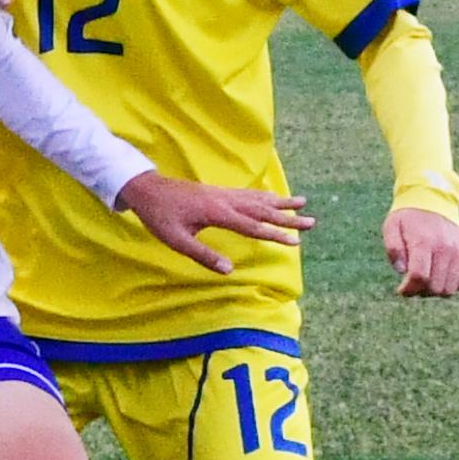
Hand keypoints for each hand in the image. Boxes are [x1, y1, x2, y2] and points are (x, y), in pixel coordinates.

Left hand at [114, 172, 309, 275]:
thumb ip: (203, 255)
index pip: (253, 226)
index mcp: (217, 213)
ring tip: (302, 203)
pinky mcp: (218, 192)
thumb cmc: (159, 217)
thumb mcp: (177, 240)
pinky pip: (248, 193)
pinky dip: (264, 196)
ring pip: (258, 198)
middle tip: (312, 221)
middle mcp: (225, 200)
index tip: (296, 242)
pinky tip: (272, 197)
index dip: (275, 235)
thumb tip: (229, 271)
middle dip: (288, 218)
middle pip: (262, 210)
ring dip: (281, 203)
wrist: (146, 188)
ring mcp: (222, 194)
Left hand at [384, 207, 458, 296]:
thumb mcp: (391, 227)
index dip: (409, 289)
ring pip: (449, 289)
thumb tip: (401, 270)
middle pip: (435, 287)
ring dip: (435, 291)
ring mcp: (458, 252)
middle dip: (420, 291)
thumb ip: (393, 248)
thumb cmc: (409, 217)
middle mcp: (444, 248)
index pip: (419, 277)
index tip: (401, 289)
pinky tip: (437, 276)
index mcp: (423, 242)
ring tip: (425, 281)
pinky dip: (449, 285)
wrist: (433, 200)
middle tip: (412, 284)